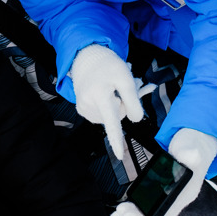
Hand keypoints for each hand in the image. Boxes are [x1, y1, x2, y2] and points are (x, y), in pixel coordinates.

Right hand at [69, 44, 143, 158]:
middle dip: (123, 105)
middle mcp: (88, 104)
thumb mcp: (126, 78)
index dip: (117, 140)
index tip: (120, 156)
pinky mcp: (81, 109)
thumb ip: (133, 100)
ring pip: (110, 117)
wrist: (86, 59)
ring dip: (115, 106)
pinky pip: (102, 115)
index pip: (111, 121)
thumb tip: (135, 120)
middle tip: (119, 88)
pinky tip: (102, 94)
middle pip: (117, 116)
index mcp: (100, 95)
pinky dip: (107, 107)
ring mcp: (83, 108)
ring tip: (109, 89)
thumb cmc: (107, 66)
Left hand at [111, 129, 216, 215]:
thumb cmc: (194, 145)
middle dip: (140, 215)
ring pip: (149, 207)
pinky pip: (145, 198)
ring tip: (119, 213)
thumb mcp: (194, 148)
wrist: (191, 138)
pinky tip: (123, 208)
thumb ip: (192, 153)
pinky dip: (135, 204)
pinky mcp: (158, 185)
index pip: (172, 209)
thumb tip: (191, 155)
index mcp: (187, 191)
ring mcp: (167, 190)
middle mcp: (176, 194)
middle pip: (157, 210)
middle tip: (124, 215)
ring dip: (135, 211)